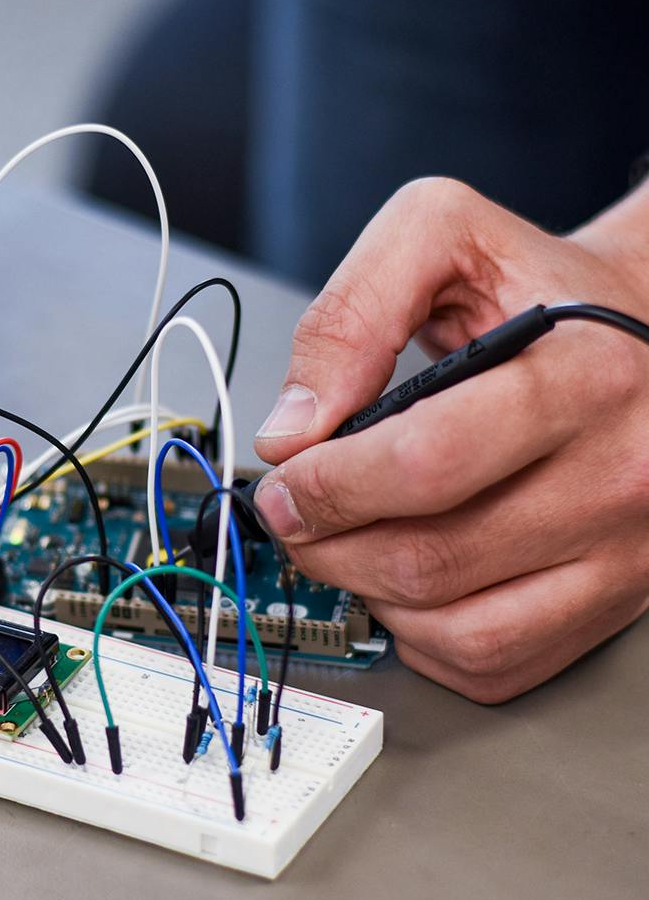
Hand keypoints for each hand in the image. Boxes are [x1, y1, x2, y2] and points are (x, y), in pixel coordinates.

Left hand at [253, 177, 648, 701]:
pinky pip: (487, 661)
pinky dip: (419, 634)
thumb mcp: (442, 239)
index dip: (330, 486)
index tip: (285, 482)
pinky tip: (405, 578)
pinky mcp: (607, 605)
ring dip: (366, 592)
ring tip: (346, 540)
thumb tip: (294, 426)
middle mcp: (619, 475)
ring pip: (455, 627)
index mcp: (583, 377)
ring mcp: (622, 554)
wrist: (640, 335)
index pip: (428, 464)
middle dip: (327, 543)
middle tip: (296, 515)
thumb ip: (353, 314)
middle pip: (429, 558)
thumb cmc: (539, 292)